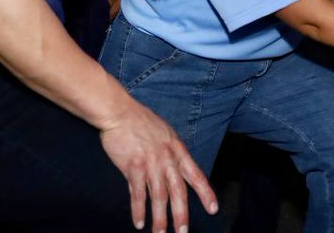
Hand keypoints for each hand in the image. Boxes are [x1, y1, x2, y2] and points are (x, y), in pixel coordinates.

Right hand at [98, 99, 217, 231]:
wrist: (120, 112)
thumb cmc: (141, 121)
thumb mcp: (165, 134)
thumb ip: (171, 152)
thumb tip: (176, 169)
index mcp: (177, 150)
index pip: (196, 175)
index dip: (205, 193)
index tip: (213, 209)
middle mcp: (167, 159)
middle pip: (178, 191)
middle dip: (181, 214)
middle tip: (183, 232)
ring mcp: (150, 163)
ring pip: (158, 197)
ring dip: (159, 218)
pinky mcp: (133, 167)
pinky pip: (137, 194)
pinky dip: (138, 210)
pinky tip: (139, 222)